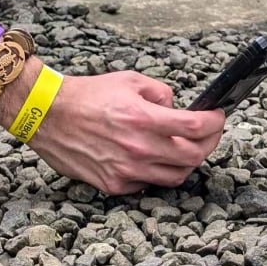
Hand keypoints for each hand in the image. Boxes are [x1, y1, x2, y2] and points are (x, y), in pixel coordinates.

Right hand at [23, 71, 225, 193]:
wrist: (47, 114)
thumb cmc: (87, 94)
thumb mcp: (129, 80)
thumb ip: (160, 93)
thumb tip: (176, 107)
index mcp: (143, 118)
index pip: (195, 127)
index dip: (214, 123)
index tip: (218, 117)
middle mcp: (138, 148)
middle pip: (193, 156)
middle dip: (209, 143)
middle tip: (209, 132)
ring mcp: (126, 170)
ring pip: (176, 176)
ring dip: (187, 162)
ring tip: (187, 148)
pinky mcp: (114, 184)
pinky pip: (148, 184)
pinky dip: (158, 172)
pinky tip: (156, 158)